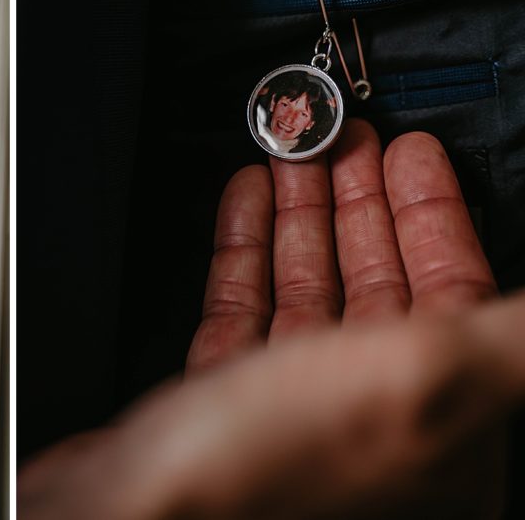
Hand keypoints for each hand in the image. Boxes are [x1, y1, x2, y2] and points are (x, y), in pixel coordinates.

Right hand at [19, 120, 519, 519]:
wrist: (130, 514)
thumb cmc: (272, 471)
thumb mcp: (421, 379)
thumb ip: (506, 331)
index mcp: (435, 421)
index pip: (453, 295)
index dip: (434, 216)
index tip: (412, 152)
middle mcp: (369, 418)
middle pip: (378, 284)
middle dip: (362, 202)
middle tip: (346, 136)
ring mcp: (293, 409)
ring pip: (309, 289)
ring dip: (302, 214)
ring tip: (293, 153)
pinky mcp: (225, 398)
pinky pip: (247, 307)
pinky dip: (247, 248)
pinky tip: (246, 202)